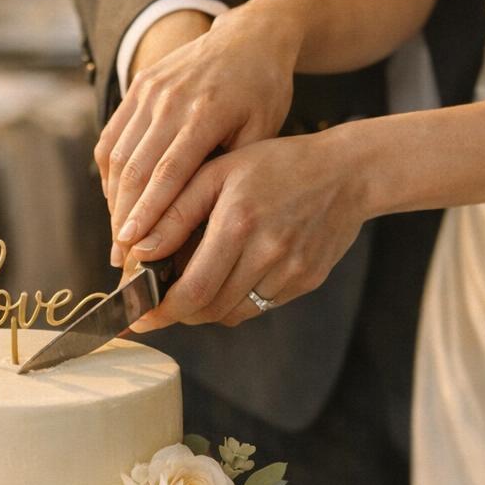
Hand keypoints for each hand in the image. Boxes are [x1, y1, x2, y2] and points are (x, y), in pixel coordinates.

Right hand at [95, 3, 298, 265]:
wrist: (249, 35)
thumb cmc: (263, 90)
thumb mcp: (262, 131)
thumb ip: (231, 171)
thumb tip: (204, 225)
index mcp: (206, 111)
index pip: (168, 171)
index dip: (148, 212)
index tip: (133, 248)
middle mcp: (169, 99)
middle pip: (135, 169)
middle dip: (124, 219)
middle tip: (123, 262)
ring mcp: (148, 91)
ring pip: (117, 156)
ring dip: (114, 203)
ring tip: (119, 242)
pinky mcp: (136, 88)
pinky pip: (112, 138)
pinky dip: (110, 176)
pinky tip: (116, 204)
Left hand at [125, 130, 368, 331]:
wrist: (347, 173)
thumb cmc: (276, 166)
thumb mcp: (218, 173)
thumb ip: (174, 211)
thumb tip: (137, 249)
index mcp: (239, 222)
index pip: (192, 289)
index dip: (162, 311)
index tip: (140, 318)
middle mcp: (268, 252)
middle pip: (210, 308)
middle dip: (178, 312)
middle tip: (161, 304)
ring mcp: (291, 271)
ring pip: (233, 313)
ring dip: (206, 307)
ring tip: (197, 283)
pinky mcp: (306, 282)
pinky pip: (259, 306)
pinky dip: (237, 300)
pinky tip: (234, 274)